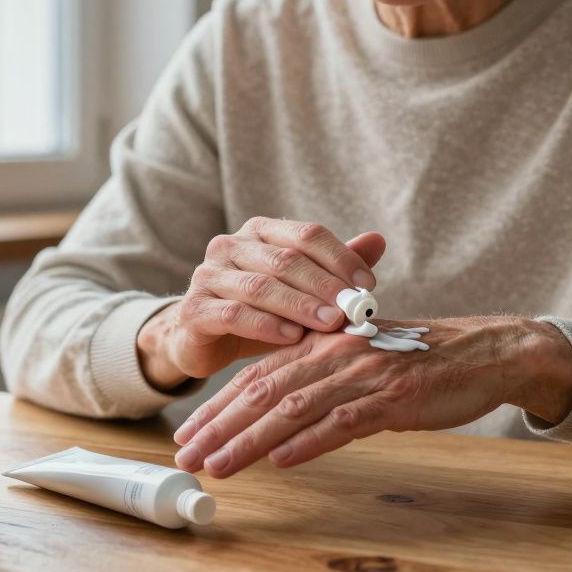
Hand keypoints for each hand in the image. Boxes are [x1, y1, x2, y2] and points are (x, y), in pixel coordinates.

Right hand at [137, 217, 385, 389]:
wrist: (202, 339)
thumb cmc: (261, 312)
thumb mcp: (301, 291)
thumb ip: (334, 267)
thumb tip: (378, 239)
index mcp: (260, 231)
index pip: (306, 234)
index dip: (340, 258)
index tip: (368, 285)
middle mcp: (230, 245)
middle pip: (285, 259)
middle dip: (324, 285)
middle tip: (353, 308)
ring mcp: (208, 275)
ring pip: (260, 286)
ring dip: (300, 306)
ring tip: (330, 324)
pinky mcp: (193, 308)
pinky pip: (232, 314)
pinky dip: (265, 325)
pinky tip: (291, 337)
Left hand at [170, 316, 571, 477]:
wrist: (484, 352)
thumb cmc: (420, 361)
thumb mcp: (361, 361)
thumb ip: (319, 382)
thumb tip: (278, 423)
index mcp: (323, 342)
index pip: (257, 374)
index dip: (218, 405)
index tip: (189, 433)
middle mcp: (335, 352)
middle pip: (264, 390)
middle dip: (219, 425)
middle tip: (186, 456)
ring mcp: (364, 373)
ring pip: (293, 407)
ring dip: (250, 439)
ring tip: (218, 466)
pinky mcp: (394, 396)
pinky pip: (343, 420)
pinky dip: (309, 441)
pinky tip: (281, 461)